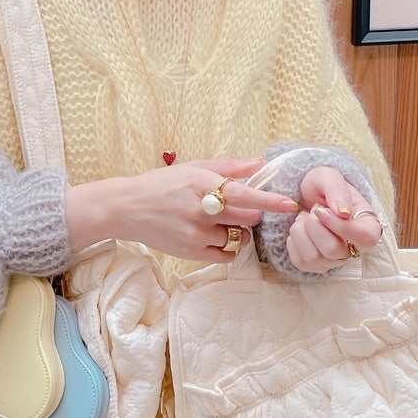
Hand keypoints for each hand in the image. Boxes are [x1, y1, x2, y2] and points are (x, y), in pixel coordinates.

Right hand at [67, 157, 299, 260]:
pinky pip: (226, 254)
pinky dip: (228, 246)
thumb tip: (259, 163)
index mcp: (202, 184)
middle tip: (236, 207)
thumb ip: (229, 167)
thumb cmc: (161, 184)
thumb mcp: (193, 167)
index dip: (270, 201)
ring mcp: (197, 234)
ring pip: (238, 237)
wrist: (127, 208)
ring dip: (237, 230)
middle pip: (247, 218)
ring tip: (217, 221)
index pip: (245, 195)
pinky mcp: (192, 252)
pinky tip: (215, 235)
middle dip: (250, 214)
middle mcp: (201, 211)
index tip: (290, 204)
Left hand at [285, 166, 383, 273]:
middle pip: (333, 250)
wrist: (306, 194)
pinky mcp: (315, 265)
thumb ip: (337, 190)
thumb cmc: (323, 186)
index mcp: (368, 227)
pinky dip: (293, 241)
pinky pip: (299, 261)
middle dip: (314, 225)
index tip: (320, 209)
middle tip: (314, 210)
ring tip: (305, 217)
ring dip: (301, 232)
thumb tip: (344, 213)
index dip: (339, 225)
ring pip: (313, 258)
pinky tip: (301, 229)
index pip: (365, 238)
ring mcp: (334, 260)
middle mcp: (355, 249)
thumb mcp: (329, 177)